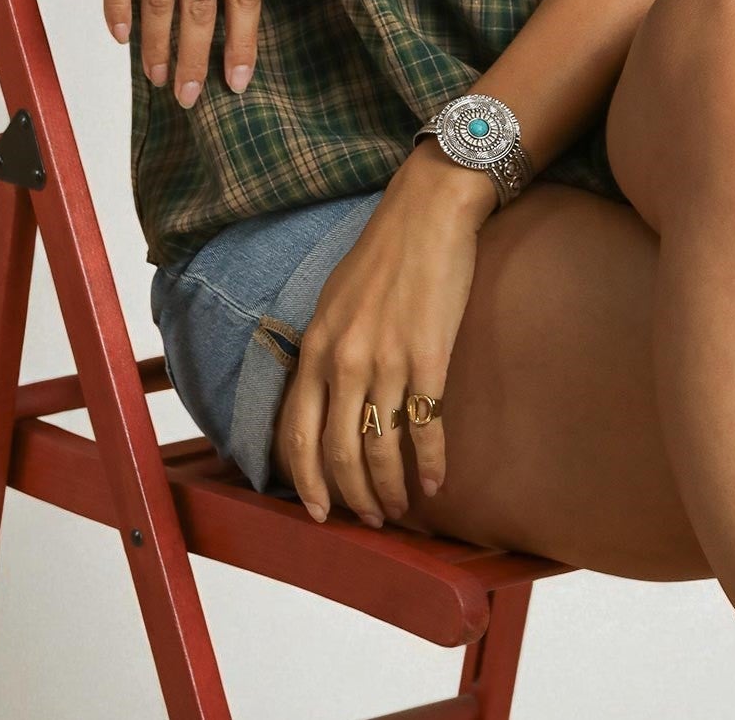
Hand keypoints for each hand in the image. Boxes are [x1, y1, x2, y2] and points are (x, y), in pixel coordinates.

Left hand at [277, 144, 497, 525]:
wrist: (427, 214)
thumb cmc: (384, 254)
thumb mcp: (335, 300)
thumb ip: (326, 349)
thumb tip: (322, 394)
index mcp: (316, 346)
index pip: (298, 432)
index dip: (307, 480)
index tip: (319, 512)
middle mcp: (344, 360)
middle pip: (339, 453)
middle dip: (353, 498)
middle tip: (370, 519)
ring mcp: (386, 361)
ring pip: (382, 449)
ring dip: (392, 489)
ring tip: (402, 507)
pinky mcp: (429, 358)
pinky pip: (426, 427)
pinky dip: (431, 463)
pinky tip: (436, 482)